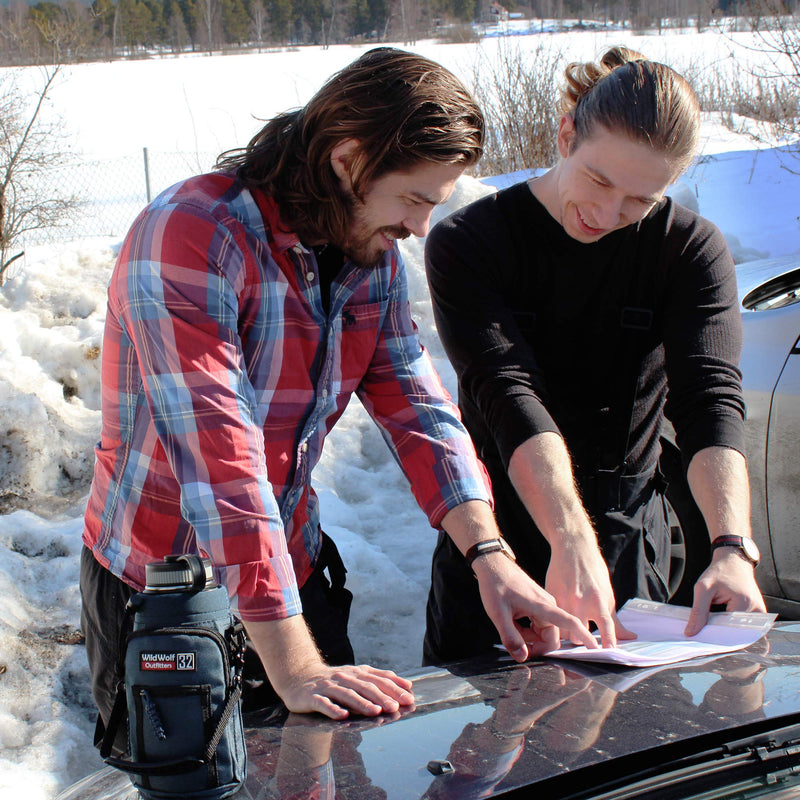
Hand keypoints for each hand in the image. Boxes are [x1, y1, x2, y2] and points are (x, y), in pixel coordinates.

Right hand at [242, 615, 413, 720]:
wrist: (299, 677)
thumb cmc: (334, 681)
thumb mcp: (356, 677)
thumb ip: (379, 680)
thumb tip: (407, 685)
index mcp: (356, 672)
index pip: (378, 678)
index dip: (394, 687)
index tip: (409, 697)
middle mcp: (344, 677)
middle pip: (365, 687)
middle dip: (381, 697)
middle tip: (396, 707)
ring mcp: (328, 686)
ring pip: (347, 694)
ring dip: (362, 703)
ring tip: (375, 712)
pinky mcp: (313, 697)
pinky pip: (324, 703)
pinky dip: (333, 709)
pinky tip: (342, 716)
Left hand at [473, 553, 598, 660]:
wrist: (492, 564)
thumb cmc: (495, 584)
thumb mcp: (498, 614)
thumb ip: (510, 637)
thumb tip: (523, 658)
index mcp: (543, 606)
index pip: (570, 623)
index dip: (584, 637)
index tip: (596, 650)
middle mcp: (547, 606)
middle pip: (551, 637)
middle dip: (536, 646)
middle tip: (515, 646)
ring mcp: (542, 605)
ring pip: (543, 632)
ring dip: (529, 637)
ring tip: (510, 629)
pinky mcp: (536, 605)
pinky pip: (537, 625)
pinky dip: (526, 630)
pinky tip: (512, 624)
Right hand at [545, 537, 635, 647]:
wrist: (574, 548)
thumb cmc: (593, 571)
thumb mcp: (607, 594)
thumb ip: (615, 620)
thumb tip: (630, 638)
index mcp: (599, 600)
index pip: (606, 628)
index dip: (608, 642)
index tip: (609, 653)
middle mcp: (581, 602)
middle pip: (580, 637)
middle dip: (582, 642)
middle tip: (584, 641)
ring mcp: (564, 599)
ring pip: (563, 631)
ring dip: (567, 635)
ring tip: (570, 632)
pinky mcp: (550, 595)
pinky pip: (552, 619)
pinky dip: (556, 624)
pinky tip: (559, 622)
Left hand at [684, 549, 765, 635]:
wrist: (734, 561)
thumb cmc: (720, 572)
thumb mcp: (703, 588)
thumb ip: (698, 611)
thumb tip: (691, 632)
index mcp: (745, 604)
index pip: (728, 631)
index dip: (712, 634)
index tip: (699, 635)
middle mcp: (757, 611)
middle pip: (735, 633)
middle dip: (718, 632)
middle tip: (704, 628)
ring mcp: (760, 613)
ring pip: (739, 631)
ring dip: (725, 628)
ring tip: (714, 618)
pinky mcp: (759, 613)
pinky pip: (743, 625)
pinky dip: (731, 624)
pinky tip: (722, 618)